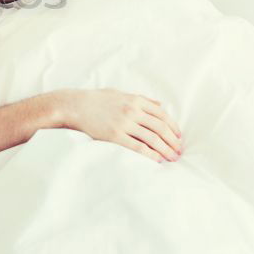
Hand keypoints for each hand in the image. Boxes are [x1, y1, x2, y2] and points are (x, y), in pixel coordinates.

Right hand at [60, 88, 182, 162]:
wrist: (74, 106)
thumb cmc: (96, 100)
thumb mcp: (120, 94)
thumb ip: (142, 99)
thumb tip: (161, 106)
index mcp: (135, 100)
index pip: (162, 114)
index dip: (173, 127)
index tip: (179, 137)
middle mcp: (132, 111)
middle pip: (160, 127)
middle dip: (173, 141)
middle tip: (179, 151)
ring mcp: (123, 123)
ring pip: (152, 138)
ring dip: (165, 149)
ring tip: (172, 158)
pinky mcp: (114, 136)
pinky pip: (137, 147)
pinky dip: (150, 154)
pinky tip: (157, 160)